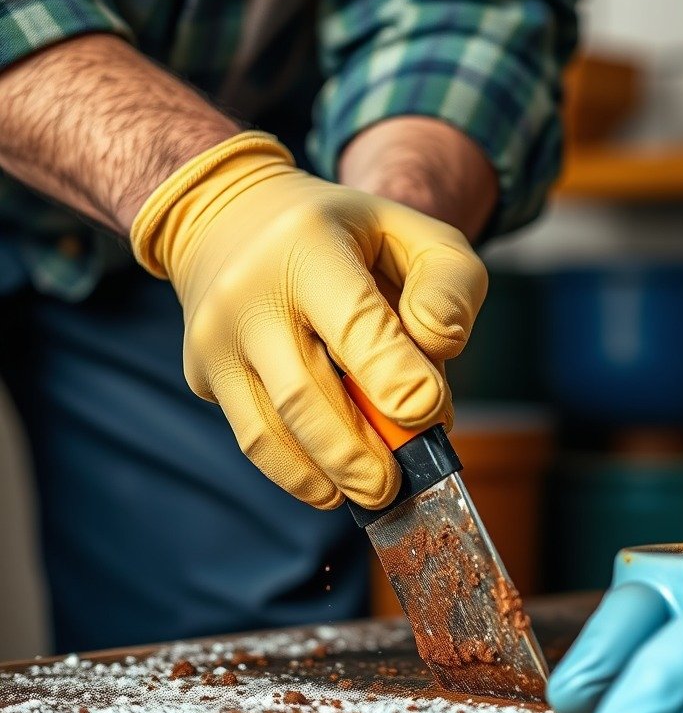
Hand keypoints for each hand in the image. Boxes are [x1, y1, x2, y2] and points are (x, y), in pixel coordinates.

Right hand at [130, 131, 487, 509]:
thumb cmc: (348, 236)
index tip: (430, 414)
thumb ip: (449, 285)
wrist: (234, 219)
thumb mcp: (415, 232)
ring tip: (375, 492)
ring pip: (271, 430)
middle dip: (359, 452)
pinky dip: (297, 475)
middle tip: (399, 482)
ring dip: (329, 474)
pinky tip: (334, 487)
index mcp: (306, 244)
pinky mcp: (203, 372)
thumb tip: (438, 345)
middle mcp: (248, 292)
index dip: (394, 377)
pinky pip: (253, 438)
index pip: (353, 323)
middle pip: (305, 393)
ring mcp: (215, 337)